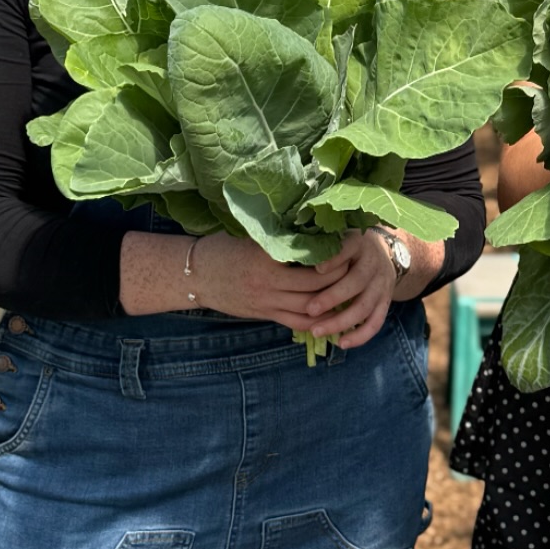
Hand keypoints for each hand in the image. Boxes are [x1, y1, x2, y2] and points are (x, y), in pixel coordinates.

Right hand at [185, 234, 355, 328]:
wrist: (195, 275)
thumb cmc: (223, 248)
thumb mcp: (250, 237)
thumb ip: (277, 236)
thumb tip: (310, 225)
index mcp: (267, 257)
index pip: (309, 257)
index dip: (332, 254)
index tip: (347, 245)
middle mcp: (269, 282)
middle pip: (316, 284)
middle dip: (339, 277)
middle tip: (354, 266)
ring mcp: (267, 302)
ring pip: (310, 306)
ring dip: (332, 300)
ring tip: (349, 289)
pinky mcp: (265, 314)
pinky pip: (297, 323)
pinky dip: (317, 321)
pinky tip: (331, 315)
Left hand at [301, 230, 396, 348]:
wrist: (383, 254)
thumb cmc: (348, 249)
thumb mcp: (337, 239)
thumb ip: (320, 247)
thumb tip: (292, 254)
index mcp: (358, 244)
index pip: (348, 250)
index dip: (334, 260)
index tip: (317, 269)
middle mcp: (372, 264)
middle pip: (355, 282)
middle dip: (332, 297)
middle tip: (309, 309)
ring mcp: (381, 285)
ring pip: (363, 307)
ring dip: (340, 321)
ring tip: (316, 331)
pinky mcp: (384, 302)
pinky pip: (375, 322)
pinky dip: (360, 336)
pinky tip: (341, 343)